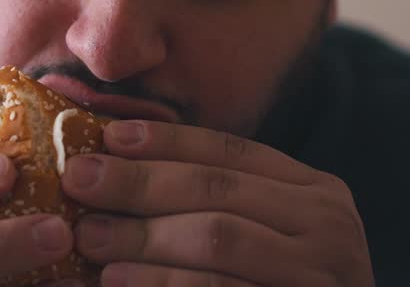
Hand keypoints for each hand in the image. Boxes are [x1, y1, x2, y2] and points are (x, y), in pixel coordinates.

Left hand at [61, 121, 372, 286]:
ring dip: (143, 236)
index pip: (231, 150)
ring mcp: (322, 274)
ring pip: (218, 237)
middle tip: (78, 180)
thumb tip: (117, 163)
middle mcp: (330, 224)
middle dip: (139, 183)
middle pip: (217, 190)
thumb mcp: (264, 235)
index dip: (165, 141)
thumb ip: (214, 203)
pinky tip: (118, 283)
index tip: (106, 137)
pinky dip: (162, 284)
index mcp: (316, 191)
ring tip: (87, 236)